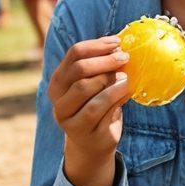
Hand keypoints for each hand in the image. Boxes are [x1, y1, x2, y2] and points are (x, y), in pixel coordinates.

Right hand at [47, 37, 131, 180]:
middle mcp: (57, 99)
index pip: (74, 54)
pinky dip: (116, 96)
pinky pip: (100, 108)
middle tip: (125, 57)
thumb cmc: (98, 105)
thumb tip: (120, 44)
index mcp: (59, 82)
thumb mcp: (96, 84)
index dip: (98, 45)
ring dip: (111, 79)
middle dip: (105, 60)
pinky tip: (126, 91)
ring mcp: (67, 117)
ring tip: (125, 78)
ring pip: (86, 88)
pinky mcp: (81, 131)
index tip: (118, 43)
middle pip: (79, 70)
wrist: (94, 142)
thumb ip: (102, 67)